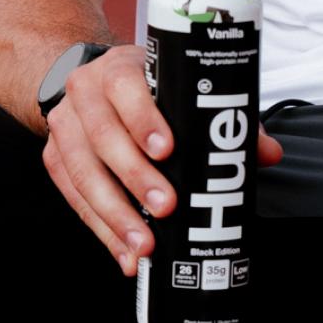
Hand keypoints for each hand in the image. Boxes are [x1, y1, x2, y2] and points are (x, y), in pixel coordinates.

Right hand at [40, 44, 283, 274]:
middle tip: (166, 208)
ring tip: (144, 246)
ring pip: (83, 172)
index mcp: (118, 68)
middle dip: (135, 177)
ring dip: (115, 214)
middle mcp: (85, 92)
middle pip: (103, 136)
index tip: (167, 149)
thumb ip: (222, 117)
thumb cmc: (144, 87)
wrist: (91, 84)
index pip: (125, 87)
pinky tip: (124, 253)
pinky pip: (73, 197)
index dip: (143, 118)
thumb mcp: (177, 85)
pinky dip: (101, 229)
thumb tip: (267, 153)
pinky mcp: (55, 157)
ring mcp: (65, 126)